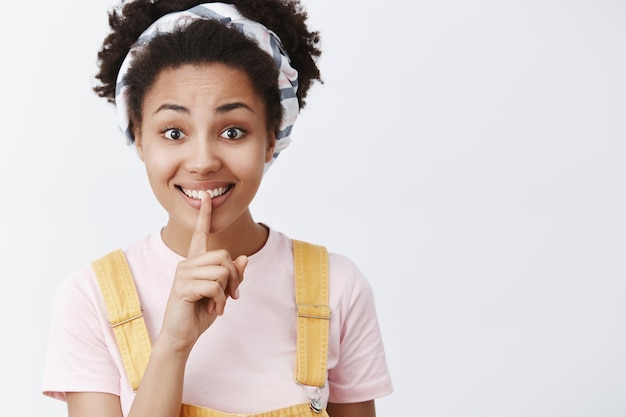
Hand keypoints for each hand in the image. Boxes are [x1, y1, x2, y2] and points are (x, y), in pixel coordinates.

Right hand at [159, 191, 246, 351]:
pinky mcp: (183, 287)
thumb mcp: (222, 293)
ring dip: (226, 293)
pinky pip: (214, 286)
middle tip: (231, 296)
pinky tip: (213, 310)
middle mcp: (188, 263)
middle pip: (224, 256)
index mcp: (196, 261)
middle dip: (234, 278)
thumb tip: (243, 258)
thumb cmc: (201, 312)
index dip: (205, 215)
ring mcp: (183, 274)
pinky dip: (220, 301)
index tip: (206, 196)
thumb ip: (232, 276)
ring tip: (218, 305)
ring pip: (221, 271)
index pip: (201, 233)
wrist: (183, 336)